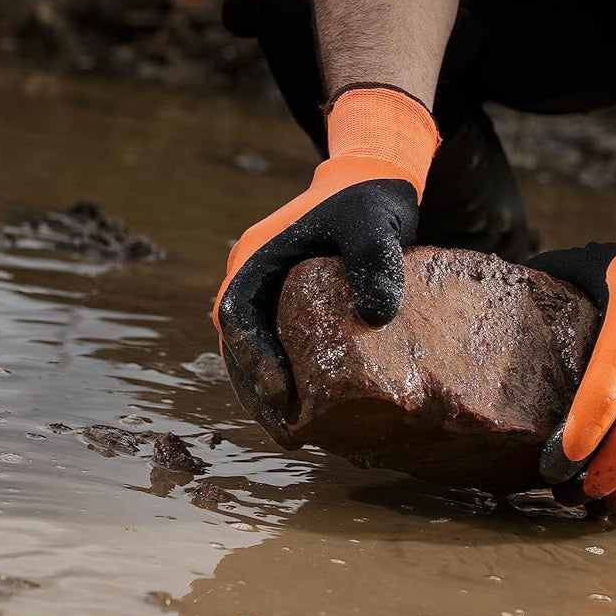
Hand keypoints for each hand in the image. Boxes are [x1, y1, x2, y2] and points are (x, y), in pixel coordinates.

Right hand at [213, 87, 438, 444]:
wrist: (370, 181)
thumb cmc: (368, 199)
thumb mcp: (375, 223)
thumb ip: (375, 259)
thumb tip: (377, 316)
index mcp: (256, 257)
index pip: (238, 316)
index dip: (254, 359)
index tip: (281, 394)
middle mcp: (253, 279)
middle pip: (239, 345)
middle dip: (258, 392)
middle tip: (288, 432)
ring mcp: (268, 295)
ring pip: (253, 353)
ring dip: (268, 394)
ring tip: (295, 434)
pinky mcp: (289, 308)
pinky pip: (277, 349)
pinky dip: (287, 381)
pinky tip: (312, 412)